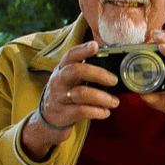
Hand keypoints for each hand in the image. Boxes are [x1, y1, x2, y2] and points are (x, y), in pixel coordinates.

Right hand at [21, 41, 119, 158]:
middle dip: (98, 74)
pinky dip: (97, 111)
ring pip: (81, 93)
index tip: (95, 46)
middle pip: (76, 71)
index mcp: (63, 69)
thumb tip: (115, 67)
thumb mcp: (71, 79)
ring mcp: (60, 97)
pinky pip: (82, 111)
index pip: (71, 55)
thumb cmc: (67, 93)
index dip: (83, 49)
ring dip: (102, 97)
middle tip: (113, 80)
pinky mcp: (63, 114)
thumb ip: (86, 71)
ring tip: (115, 102)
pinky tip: (105, 112)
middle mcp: (59, 81)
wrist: (49, 118)